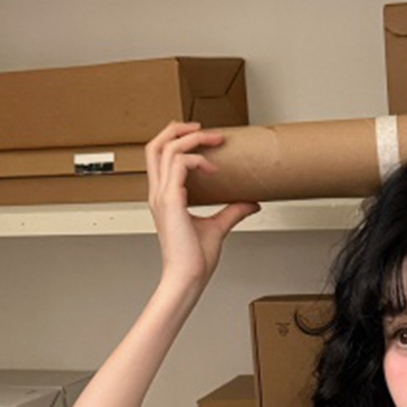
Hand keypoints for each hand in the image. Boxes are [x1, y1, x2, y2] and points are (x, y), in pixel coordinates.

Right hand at [145, 120, 258, 289]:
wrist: (187, 277)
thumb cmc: (194, 260)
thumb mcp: (218, 228)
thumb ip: (232, 212)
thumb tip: (251, 202)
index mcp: (163, 197)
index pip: (159, 156)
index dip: (177, 140)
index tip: (203, 140)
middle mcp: (158, 193)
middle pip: (155, 145)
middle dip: (178, 129)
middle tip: (202, 128)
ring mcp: (162, 196)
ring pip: (166, 148)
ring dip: (192, 138)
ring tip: (214, 139)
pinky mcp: (171, 201)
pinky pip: (180, 164)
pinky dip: (198, 160)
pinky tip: (214, 170)